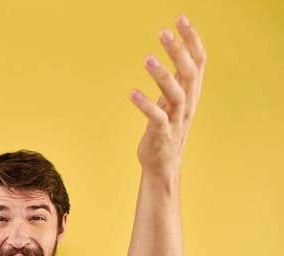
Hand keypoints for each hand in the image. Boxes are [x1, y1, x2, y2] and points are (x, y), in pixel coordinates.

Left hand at [130, 15, 205, 176]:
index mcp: (191, 93)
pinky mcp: (162, 135)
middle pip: (189, 74)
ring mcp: (176, 121)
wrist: (162, 164)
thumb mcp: (173, 100)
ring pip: (175, 95)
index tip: (180, 18)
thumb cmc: (165, 128)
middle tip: (163, 31)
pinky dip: (145, 105)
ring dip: (162, 75)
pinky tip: (131, 93)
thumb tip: (176, 51)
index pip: (198, 61)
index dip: (192, 40)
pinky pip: (156, 118)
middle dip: (178, 51)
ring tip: (147, 58)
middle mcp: (187, 104)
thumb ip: (176, 78)